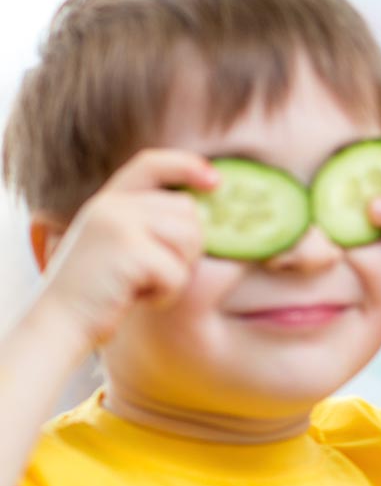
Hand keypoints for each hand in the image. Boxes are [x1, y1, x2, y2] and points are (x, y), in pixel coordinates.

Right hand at [33, 149, 211, 351]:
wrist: (60, 322)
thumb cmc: (100, 291)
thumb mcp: (118, 244)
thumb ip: (148, 222)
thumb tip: (204, 213)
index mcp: (109, 200)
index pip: (152, 163)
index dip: (187, 166)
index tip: (215, 181)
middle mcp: (112, 205)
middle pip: (187, 210)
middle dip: (188, 247)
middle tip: (154, 272)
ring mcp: (119, 224)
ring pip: (189, 240)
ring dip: (178, 272)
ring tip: (144, 284)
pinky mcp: (129, 250)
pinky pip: (178, 272)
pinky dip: (167, 293)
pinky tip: (137, 297)